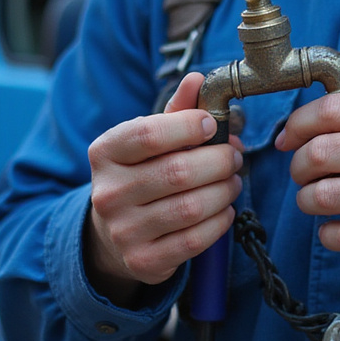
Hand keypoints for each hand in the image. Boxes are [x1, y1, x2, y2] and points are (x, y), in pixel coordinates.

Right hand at [85, 72, 243, 303]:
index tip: (212, 125)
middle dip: (218, 161)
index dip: (188, 126)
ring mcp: (123, 231)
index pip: (148, 134)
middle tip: (233, 157)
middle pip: (177, 172)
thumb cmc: (142, 174)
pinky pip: (194, 240)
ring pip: (190, 207)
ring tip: (232, 181)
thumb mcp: (150, 140)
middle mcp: (108, 193)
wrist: (115, 233)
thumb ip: (176, 110)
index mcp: (105, 153)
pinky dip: (219, 222)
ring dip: (223, 191)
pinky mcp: (143, 261)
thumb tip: (198, 79)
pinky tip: (224, 209)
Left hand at [274, 91, 339, 265]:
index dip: (296, 126)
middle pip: (317, 154)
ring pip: (321, 197)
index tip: (288, 140)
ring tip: (316, 200)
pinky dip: (328, 234)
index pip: (329, 112)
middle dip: (298, 168)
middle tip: (304, 175)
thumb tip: (311, 127)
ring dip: (307, 201)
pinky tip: (338, 227)